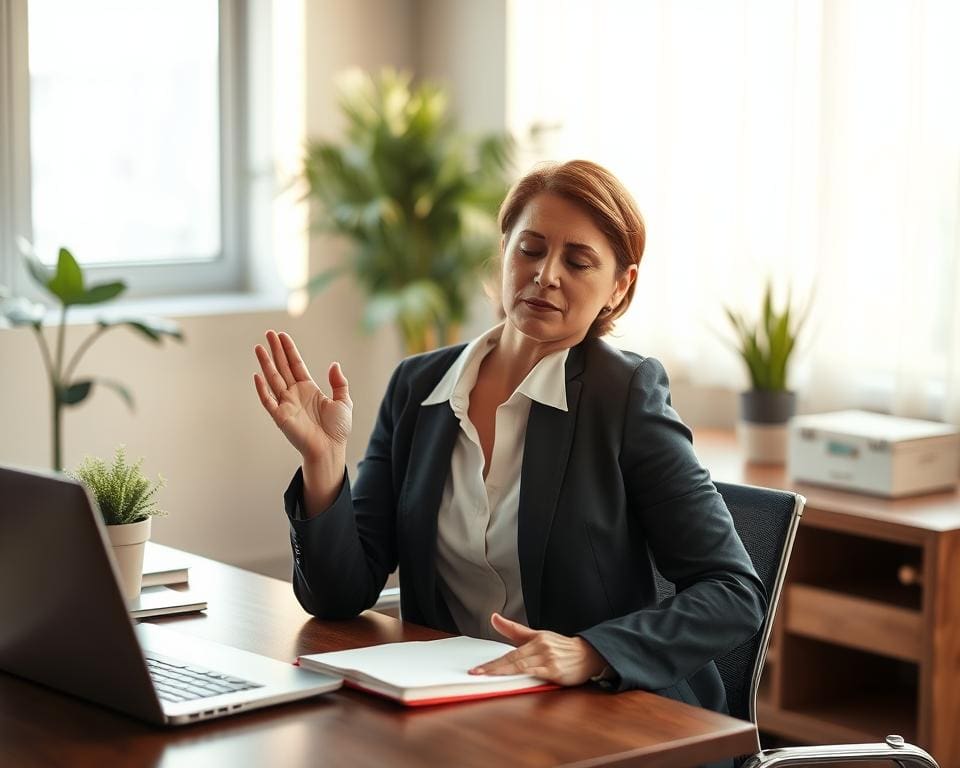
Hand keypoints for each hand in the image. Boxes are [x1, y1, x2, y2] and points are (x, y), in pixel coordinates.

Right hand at [254, 330, 351, 464]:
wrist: (331, 449)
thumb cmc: (337, 429)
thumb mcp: (344, 401)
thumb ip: (339, 383)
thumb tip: (334, 364)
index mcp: (308, 388)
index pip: (296, 364)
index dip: (289, 350)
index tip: (282, 335)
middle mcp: (294, 394)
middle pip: (282, 367)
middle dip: (275, 350)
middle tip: (268, 333)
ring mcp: (286, 404)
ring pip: (273, 379)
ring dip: (266, 363)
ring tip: (259, 347)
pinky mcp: (280, 416)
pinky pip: (268, 400)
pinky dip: (262, 389)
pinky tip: (258, 375)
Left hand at [468, 613, 606, 686]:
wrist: (588, 654)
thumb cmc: (560, 647)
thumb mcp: (537, 635)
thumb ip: (514, 629)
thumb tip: (493, 617)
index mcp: (535, 639)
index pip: (509, 653)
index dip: (492, 662)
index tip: (476, 669)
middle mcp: (540, 647)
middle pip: (512, 659)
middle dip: (493, 667)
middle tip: (476, 673)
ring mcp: (548, 659)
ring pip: (521, 666)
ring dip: (503, 672)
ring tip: (488, 678)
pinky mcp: (556, 670)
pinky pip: (536, 674)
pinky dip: (524, 676)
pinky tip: (513, 680)